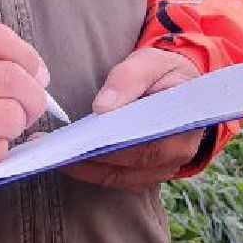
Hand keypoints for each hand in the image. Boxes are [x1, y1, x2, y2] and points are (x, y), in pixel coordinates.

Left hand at [61, 48, 202, 190]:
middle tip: (57, 149)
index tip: (81, 139)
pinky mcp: (148, 173)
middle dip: (92, 159)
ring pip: (121, 178)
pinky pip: (118, 179)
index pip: (149, 145)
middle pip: (132, 167)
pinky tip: (70, 159)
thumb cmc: (165, 73)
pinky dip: (93, 172)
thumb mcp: (150, 62)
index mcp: (186, 125)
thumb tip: (102, 108)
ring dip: (87, 169)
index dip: (114, 147)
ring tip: (55, 155)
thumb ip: (128, 78)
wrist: (179, 85)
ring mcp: (164, 168)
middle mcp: (179, 153)